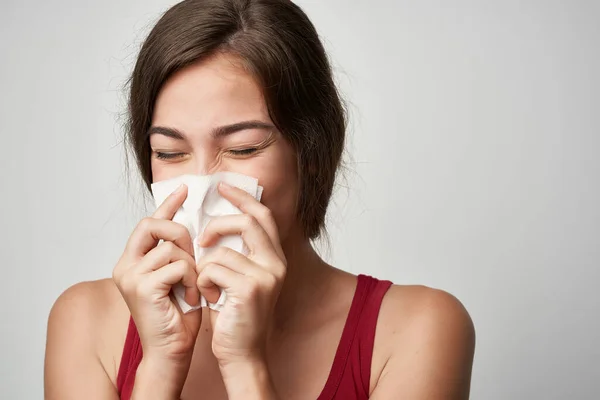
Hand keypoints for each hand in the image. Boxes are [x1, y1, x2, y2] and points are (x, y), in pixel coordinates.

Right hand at [112, 184, 201, 367]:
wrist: (172, 349)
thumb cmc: (178, 314)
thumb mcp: (179, 275)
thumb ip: (179, 252)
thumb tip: (194, 224)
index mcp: (133, 260)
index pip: (150, 222)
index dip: (168, 204)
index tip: (186, 188)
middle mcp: (125, 264)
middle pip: (154, 224)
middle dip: (181, 233)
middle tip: (194, 256)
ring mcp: (130, 275)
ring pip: (172, 247)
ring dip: (191, 266)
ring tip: (193, 287)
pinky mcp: (141, 286)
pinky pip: (177, 265)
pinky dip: (191, 280)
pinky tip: (191, 297)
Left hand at [196, 182, 286, 367]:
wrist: (242, 352)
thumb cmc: (235, 314)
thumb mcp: (240, 277)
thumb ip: (236, 252)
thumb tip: (214, 222)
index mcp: (275, 258)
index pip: (262, 216)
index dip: (243, 198)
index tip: (223, 187)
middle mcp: (276, 263)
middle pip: (247, 222)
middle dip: (217, 224)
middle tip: (202, 237)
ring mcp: (265, 276)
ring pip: (220, 251)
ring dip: (204, 268)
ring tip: (208, 287)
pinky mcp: (249, 289)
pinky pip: (212, 269)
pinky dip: (202, 282)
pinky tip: (210, 298)